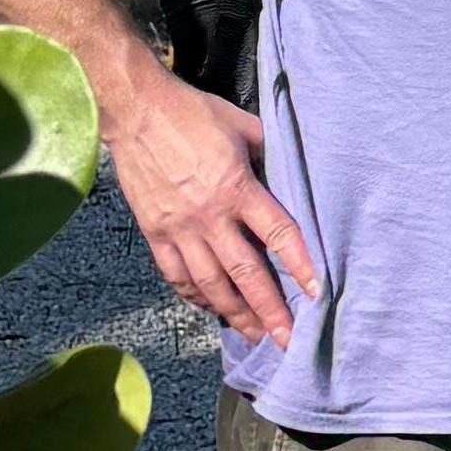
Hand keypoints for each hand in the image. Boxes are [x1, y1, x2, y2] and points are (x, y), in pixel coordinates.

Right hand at [107, 67, 316, 345]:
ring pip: (209, 283)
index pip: (277, 234)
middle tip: (287, 339)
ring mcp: (179, 228)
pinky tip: (209, 308)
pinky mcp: (154, 232)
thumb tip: (289, 177)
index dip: (299, 265)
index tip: (315, 292)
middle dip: (268, 310)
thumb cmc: (193, 113)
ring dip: (234, 313)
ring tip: (254, 334)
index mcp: (237, 188)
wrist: (135, 111)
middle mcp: (209, 216)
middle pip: (245, 273)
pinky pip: (175, 274)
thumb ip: (268, 156)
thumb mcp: (243, 126)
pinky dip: (193, 296)